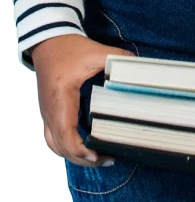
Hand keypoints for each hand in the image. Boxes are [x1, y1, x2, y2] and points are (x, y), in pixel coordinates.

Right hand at [31, 33, 134, 167]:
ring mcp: (46, 114)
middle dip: (84, 158)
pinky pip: (54, 139)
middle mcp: (49, 110)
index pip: (66, 133)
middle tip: (108, 159)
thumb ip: (119, 59)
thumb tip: (142, 68)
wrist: (47, 43)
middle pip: (61, 147)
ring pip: (55, 146)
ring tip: (97, 157)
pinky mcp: (48, 114)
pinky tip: (86, 148)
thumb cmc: (69, 48)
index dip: (81, 150)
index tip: (99, 154)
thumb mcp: (96, 51)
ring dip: (75, 156)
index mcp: (61, 97)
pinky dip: (68, 148)